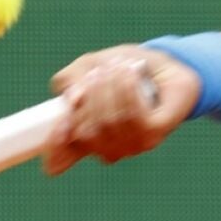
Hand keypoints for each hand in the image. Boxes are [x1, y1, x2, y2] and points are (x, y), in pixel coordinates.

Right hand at [42, 45, 200, 175]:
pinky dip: (129, 91)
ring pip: (110, 122)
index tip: (57, 127)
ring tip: (117, 66)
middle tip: (99, 70)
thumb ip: (71, 80)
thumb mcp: (89, 66)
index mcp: (86, 138)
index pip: (63, 156)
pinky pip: (135, 117)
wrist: (165, 64)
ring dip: (111, 88)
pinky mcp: (155, 134)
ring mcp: (132, 145)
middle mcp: (107, 148)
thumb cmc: (122, 68)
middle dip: (91, 95)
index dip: (56, 146)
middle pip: (86, 132)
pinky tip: (131, 74)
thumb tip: (71, 99)